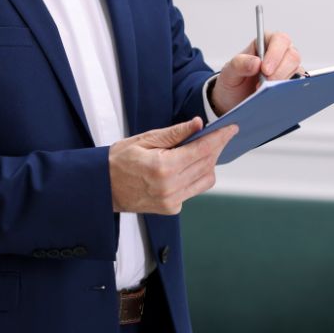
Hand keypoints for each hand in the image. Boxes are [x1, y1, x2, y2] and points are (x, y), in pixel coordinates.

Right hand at [108, 119, 237, 214]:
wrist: (102, 187)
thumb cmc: (118, 160)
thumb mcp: (144, 139)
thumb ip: (174, 133)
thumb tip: (198, 124)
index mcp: (164, 167)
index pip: (202, 149)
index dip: (219, 137)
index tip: (231, 128)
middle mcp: (171, 187)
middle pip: (207, 164)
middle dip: (216, 147)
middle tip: (217, 135)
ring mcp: (172, 201)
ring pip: (206, 180)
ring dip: (208, 163)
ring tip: (199, 150)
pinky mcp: (171, 208)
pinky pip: (194, 190)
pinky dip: (195, 176)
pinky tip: (184, 167)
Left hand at [208, 31, 301, 115]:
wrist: (233, 103)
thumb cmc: (233, 82)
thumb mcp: (228, 72)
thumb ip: (239, 64)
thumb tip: (256, 62)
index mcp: (264, 43)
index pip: (279, 39)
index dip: (275, 53)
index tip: (265, 70)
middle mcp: (280, 54)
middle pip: (292, 55)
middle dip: (281, 70)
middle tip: (266, 84)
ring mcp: (287, 70)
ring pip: (297, 71)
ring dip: (283, 83)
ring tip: (266, 92)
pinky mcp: (291, 86)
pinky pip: (297, 87)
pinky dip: (288, 92)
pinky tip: (276, 98)